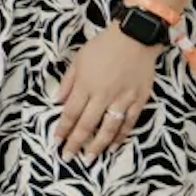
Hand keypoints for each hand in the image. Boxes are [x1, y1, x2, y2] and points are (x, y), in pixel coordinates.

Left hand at [56, 30, 156, 158]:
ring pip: (108, 128)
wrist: (134, 38)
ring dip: (97, 145)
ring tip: (89, 158)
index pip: (71, 113)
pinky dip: (120, 136)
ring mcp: (122, 99)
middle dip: (76, 143)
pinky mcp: (139, 100)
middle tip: (68, 157)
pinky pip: (129, 123)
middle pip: (87, 125)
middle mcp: (103, 95)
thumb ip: (68, 82)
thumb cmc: (103, 46)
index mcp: (85, 85)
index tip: (56, 141)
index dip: (63, 129)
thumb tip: (58, 101)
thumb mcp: (78, 60)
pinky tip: (113, 145)